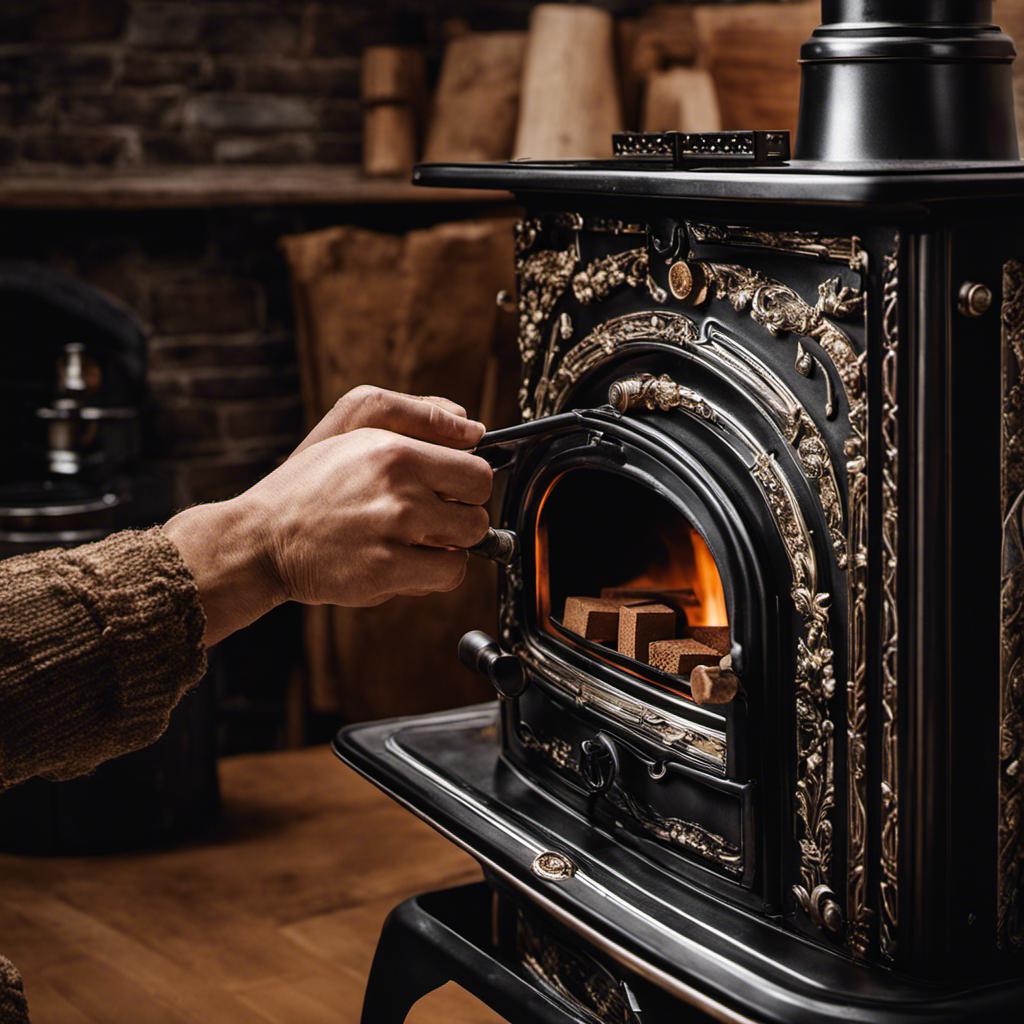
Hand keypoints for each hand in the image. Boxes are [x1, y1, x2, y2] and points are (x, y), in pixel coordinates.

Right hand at [164, 386, 492, 645]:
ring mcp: (394, 531)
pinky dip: (436, 571)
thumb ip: (417, 416)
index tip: (449, 488)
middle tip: (432, 515)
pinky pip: (449, 573)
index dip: (466, 481)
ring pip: (469, 540)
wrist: (262, 538)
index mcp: (394, 448)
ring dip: (450, 542)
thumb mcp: (351, 426)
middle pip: (479, 505)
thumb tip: (471, 426)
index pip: (476, 467)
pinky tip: (409, 560)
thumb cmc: (308, 484)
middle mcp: (398, 487)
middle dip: (462, 511)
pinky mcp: (387, 570)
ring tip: (416, 538)